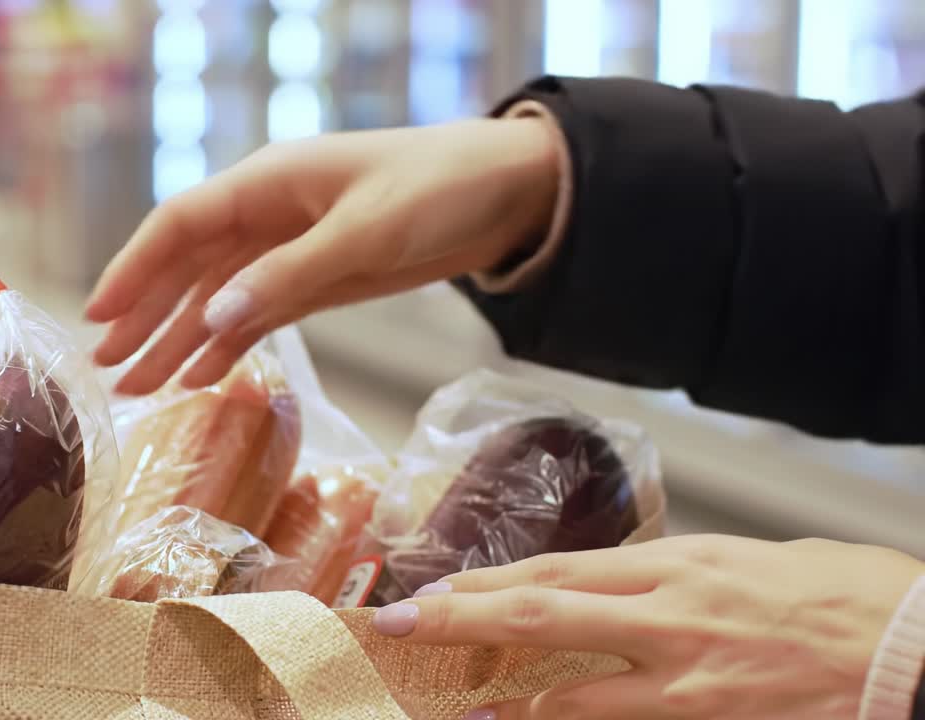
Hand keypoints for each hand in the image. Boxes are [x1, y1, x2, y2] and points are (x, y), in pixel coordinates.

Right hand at [84, 117, 558, 394]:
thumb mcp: (367, 231)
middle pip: (189, 267)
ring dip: (179, 340)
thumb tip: (211, 319)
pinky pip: (259, 313)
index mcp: (270, 183)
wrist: (513, 194)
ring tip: (139, 388)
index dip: (134, 269)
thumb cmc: (442, 189)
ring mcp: (292, 248)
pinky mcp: (320, 278)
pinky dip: (228, 344)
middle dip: (146, 317)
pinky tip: (200, 377)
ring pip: (219, 296)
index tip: (97, 316)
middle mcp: (269, 214)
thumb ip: (290, 276)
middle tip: (106, 370)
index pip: (181, 224)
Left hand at [372, 535, 923, 719]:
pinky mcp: (711, 717)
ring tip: (445, 695)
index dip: (490, 578)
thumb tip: (631, 584)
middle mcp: (672, 610)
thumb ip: (681, 576)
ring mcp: (688, 672)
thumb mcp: (752, 562)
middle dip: (461, 616)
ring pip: (569, 681)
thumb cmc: (849, 596)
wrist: (918, 645)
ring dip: (500, 690)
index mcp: (681, 562)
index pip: (558, 568)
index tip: (438, 585)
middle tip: (400, 622)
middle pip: (542, 609)